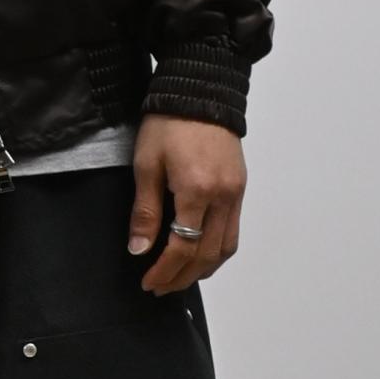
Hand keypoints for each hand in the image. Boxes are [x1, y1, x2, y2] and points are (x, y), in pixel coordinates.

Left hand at [128, 116, 246, 293]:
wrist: (200, 91)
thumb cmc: (168, 123)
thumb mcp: (146, 165)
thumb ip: (145, 211)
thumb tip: (139, 249)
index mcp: (196, 190)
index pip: (182, 247)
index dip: (164, 271)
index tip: (148, 282)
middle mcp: (223, 197)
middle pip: (206, 255)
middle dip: (182, 277)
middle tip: (160, 287)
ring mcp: (236, 194)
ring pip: (225, 249)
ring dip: (202, 270)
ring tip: (179, 278)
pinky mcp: (240, 188)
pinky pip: (233, 232)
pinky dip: (217, 252)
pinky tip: (200, 257)